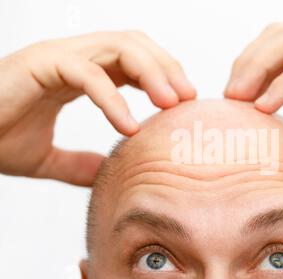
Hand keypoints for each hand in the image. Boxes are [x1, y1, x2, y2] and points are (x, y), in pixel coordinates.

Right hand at [0, 31, 195, 185]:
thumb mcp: (47, 157)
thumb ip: (79, 164)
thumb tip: (105, 174)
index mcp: (80, 72)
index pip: (134, 60)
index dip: (163, 75)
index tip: (183, 102)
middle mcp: (73, 58)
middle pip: (135, 44)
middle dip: (166, 67)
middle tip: (187, 99)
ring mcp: (57, 57)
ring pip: (119, 47)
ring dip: (151, 73)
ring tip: (170, 104)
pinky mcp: (39, 63)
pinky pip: (86, 72)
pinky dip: (113, 98)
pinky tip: (129, 126)